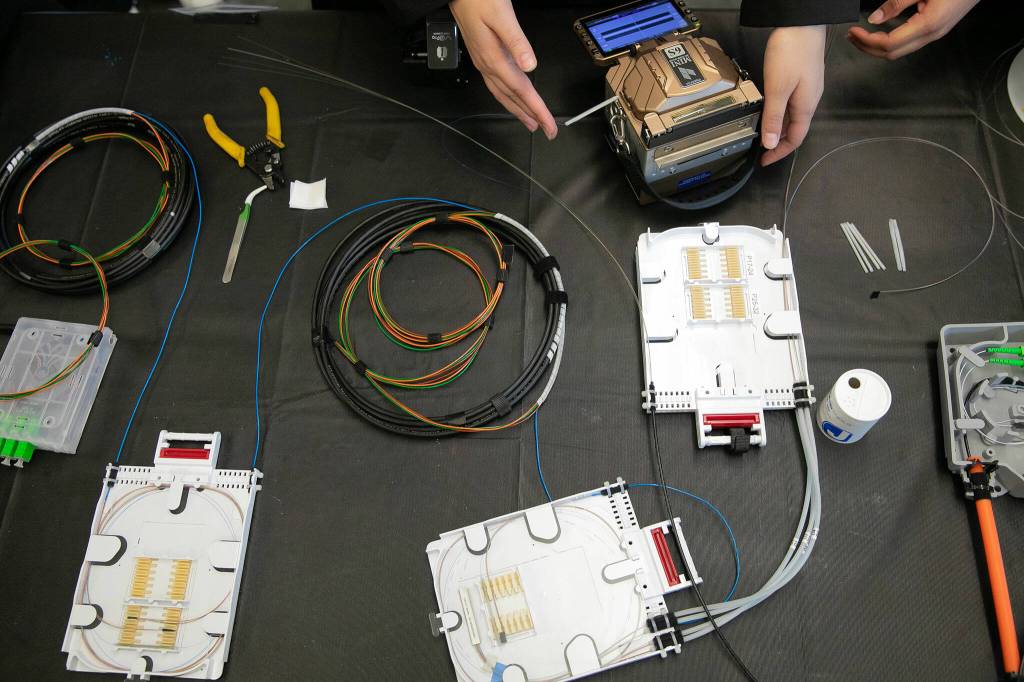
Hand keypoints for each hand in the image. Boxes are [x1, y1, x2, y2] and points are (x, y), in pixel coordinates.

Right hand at [449, 0, 556, 138]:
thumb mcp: (502, 15)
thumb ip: (516, 41)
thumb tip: (529, 65)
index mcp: (494, 57)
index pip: (521, 90)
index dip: (537, 110)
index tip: (549, 125)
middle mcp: (487, 64)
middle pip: (512, 97)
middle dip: (530, 115)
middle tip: (546, 130)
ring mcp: (483, 61)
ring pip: (503, 94)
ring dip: (518, 109)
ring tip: (530, 122)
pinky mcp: (482, 55)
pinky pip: (496, 84)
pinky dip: (507, 96)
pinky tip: (512, 97)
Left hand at [760, 25, 825, 165]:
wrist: (802, 23)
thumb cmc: (792, 52)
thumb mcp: (778, 89)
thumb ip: (773, 118)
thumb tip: (770, 143)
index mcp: (806, 106)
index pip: (795, 138)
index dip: (780, 152)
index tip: (765, 161)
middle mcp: (809, 100)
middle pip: (794, 129)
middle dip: (778, 142)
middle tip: (760, 151)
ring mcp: (807, 89)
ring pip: (792, 116)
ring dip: (778, 127)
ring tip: (761, 134)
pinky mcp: (801, 78)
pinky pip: (791, 103)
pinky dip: (779, 112)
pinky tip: (769, 110)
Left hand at [847, 0, 979, 60]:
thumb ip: (897, 3)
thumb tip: (875, 18)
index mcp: (928, 25)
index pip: (888, 44)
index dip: (867, 41)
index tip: (853, 31)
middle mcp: (931, 35)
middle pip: (891, 54)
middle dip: (867, 47)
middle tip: (851, 36)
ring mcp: (935, 34)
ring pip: (899, 52)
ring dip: (877, 47)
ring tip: (861, 36)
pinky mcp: (936, 30)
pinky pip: (908, 43)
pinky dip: (889, 42)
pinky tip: (881, 33)